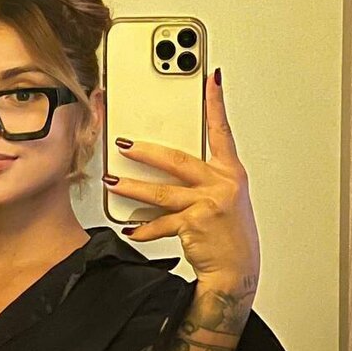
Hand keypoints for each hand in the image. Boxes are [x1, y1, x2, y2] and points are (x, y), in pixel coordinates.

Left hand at [104, 69, 259, 296]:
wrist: (238, 271)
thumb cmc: (231, 236)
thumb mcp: (227, 201)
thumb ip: (205, 181)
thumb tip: (172, 169)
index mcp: (231, 174)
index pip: (222, 132)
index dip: (216, 104)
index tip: (211, 80)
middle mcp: (222, 184)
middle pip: (177, 161)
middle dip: (146, 152)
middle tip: (124, 144)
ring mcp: (209, 204)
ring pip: (162, 192)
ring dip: (133, 187)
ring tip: (113, 182)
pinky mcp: (195, 224)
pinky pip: (161, 223)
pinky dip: (143, 227)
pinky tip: (130, 227)